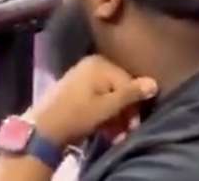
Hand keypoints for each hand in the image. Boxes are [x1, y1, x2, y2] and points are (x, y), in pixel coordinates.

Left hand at [28, 55, 158, 147]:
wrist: (44, 127)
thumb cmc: (77, 115)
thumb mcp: (106, 107)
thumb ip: (130, 95)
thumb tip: (154, 83)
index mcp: (100, 64)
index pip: (129, 83)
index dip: (134, 105)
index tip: (133, 126)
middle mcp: (92, 64)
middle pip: (119, 88)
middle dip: (124, 112)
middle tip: (124, 131)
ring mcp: (82, 74)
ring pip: (108, 95)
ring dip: (114, 116)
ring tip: (113, 133)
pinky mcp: (76, 87)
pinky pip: (97, 98)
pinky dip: (102, 113)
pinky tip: (103, 128)